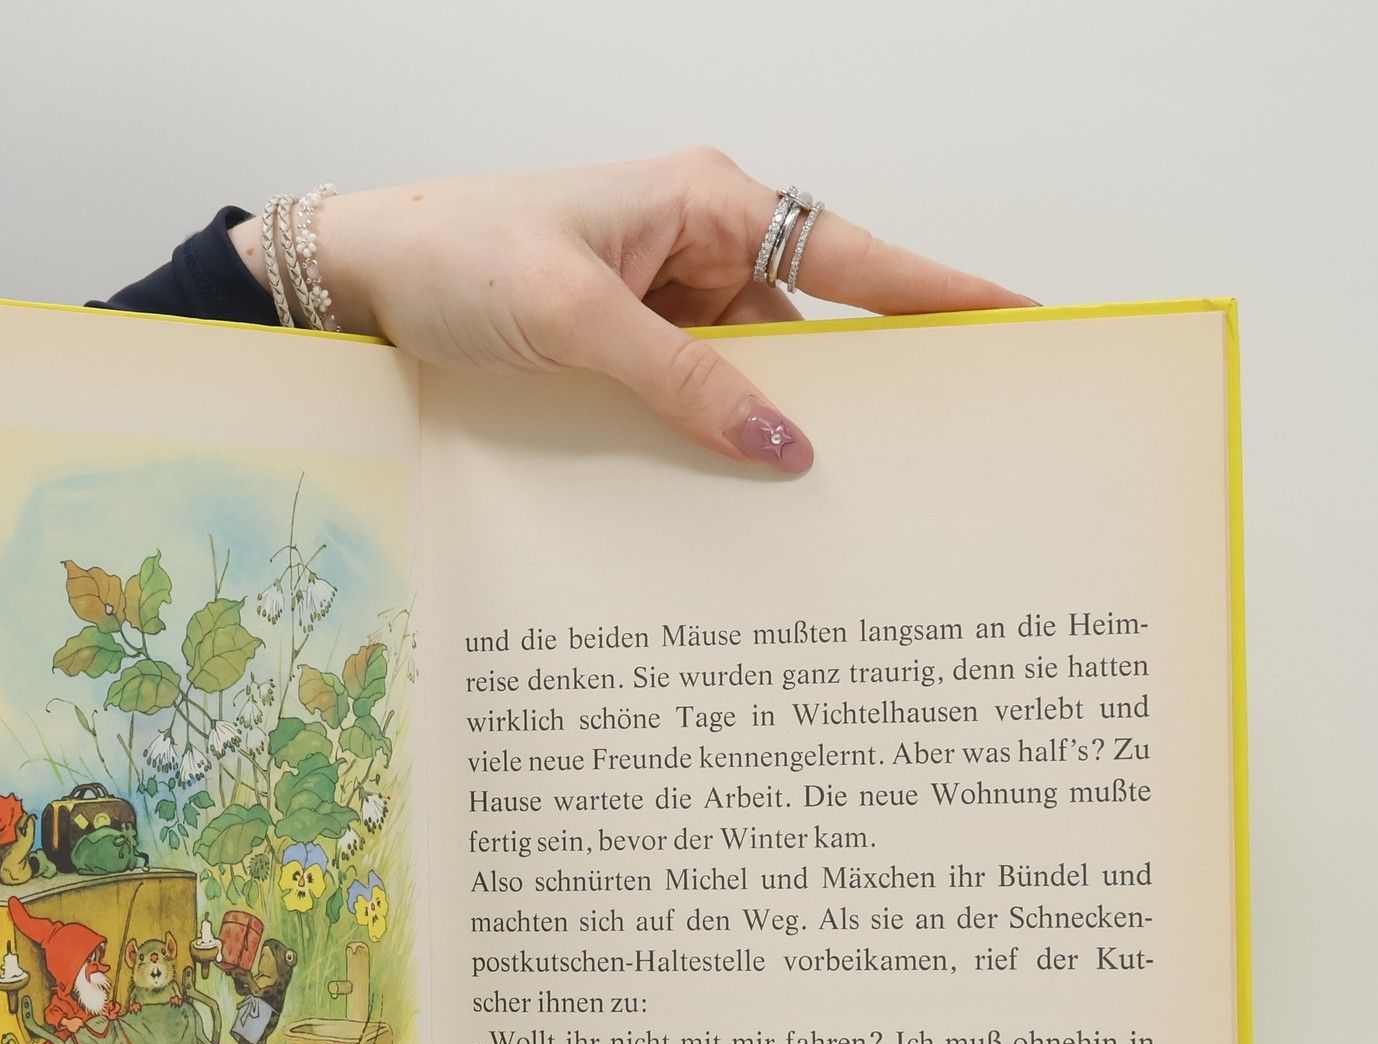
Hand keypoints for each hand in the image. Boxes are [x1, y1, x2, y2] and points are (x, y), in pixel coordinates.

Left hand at [234, 151, 1033, 473]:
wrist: (359, 278)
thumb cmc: (457, 258)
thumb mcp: (575, 322)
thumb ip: (683, 385)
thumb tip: (783, 446)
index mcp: (704, 203)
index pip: (849, 253)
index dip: (937, 292)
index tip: (1018, 319)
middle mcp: (695, 245)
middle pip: (804, 329)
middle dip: (840, 392)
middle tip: (903, 462)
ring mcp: (660, 300)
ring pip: (745, 377)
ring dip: (755, 433)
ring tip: (794, 505)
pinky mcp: (624, 346)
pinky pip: (691, 397)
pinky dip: (702, 441)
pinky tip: (712, 493)